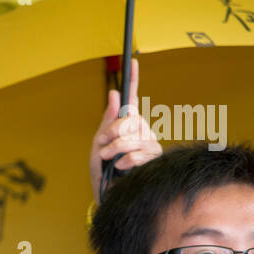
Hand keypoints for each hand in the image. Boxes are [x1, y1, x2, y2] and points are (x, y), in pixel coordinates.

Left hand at [90, 58, 159, 203]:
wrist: (106, 193)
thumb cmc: (102, 169)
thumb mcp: (99, 143)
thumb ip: (108, 121)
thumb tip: (114, 93)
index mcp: (127, 123)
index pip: (132, 98)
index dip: (133, 79)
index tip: (133, 60)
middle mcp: (141, 129)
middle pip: (129, 120)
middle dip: (112, 133)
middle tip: (103, 146)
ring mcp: (149, 143)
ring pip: (132, 137)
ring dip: (115, 149)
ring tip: (108, 159)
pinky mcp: (154, 158)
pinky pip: (138, 152)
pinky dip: (125, 160)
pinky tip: (120, 167)